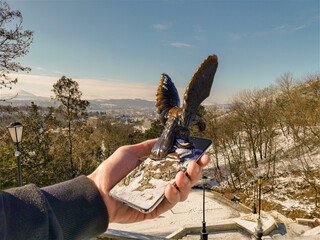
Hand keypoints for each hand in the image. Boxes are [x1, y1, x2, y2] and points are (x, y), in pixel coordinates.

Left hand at [87, 139, 209, 222]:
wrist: (97, 192)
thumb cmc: (110, 172)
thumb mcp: (129, 152)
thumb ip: (148, 146)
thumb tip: (164, 139)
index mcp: (156, 169)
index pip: (179, 164)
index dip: (192, 160)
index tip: (202, 154)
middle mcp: (160, 182)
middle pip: (185, 178)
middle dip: (195, 171)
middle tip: (197, 163)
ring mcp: (158, 196)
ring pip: (181, 192)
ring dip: (186, 183)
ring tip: (182, 175)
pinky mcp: (154, 208)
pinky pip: (169, 204)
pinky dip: (173, 195)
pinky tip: (170, 187)